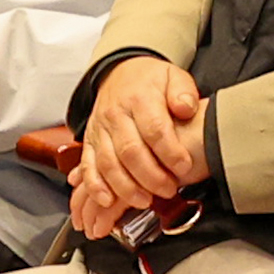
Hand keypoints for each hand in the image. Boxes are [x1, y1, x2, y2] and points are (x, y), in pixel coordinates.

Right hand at [73, 56, 208, 227]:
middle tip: (169, 189)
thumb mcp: (173, 76)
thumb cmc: (150, 81)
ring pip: (108, 163)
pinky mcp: (89, 141)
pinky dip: (95, 186)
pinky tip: (107, 200)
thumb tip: (185, 108)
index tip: (185, 166)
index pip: (154, 128)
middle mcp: (116, 114)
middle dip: (151, 176)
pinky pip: (88, 166)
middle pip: (130, 150)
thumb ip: (183, 92)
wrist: (120, 73)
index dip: (170, 152)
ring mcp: (100, 129)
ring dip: (126, 187)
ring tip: (146, 200)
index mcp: (139, 97)